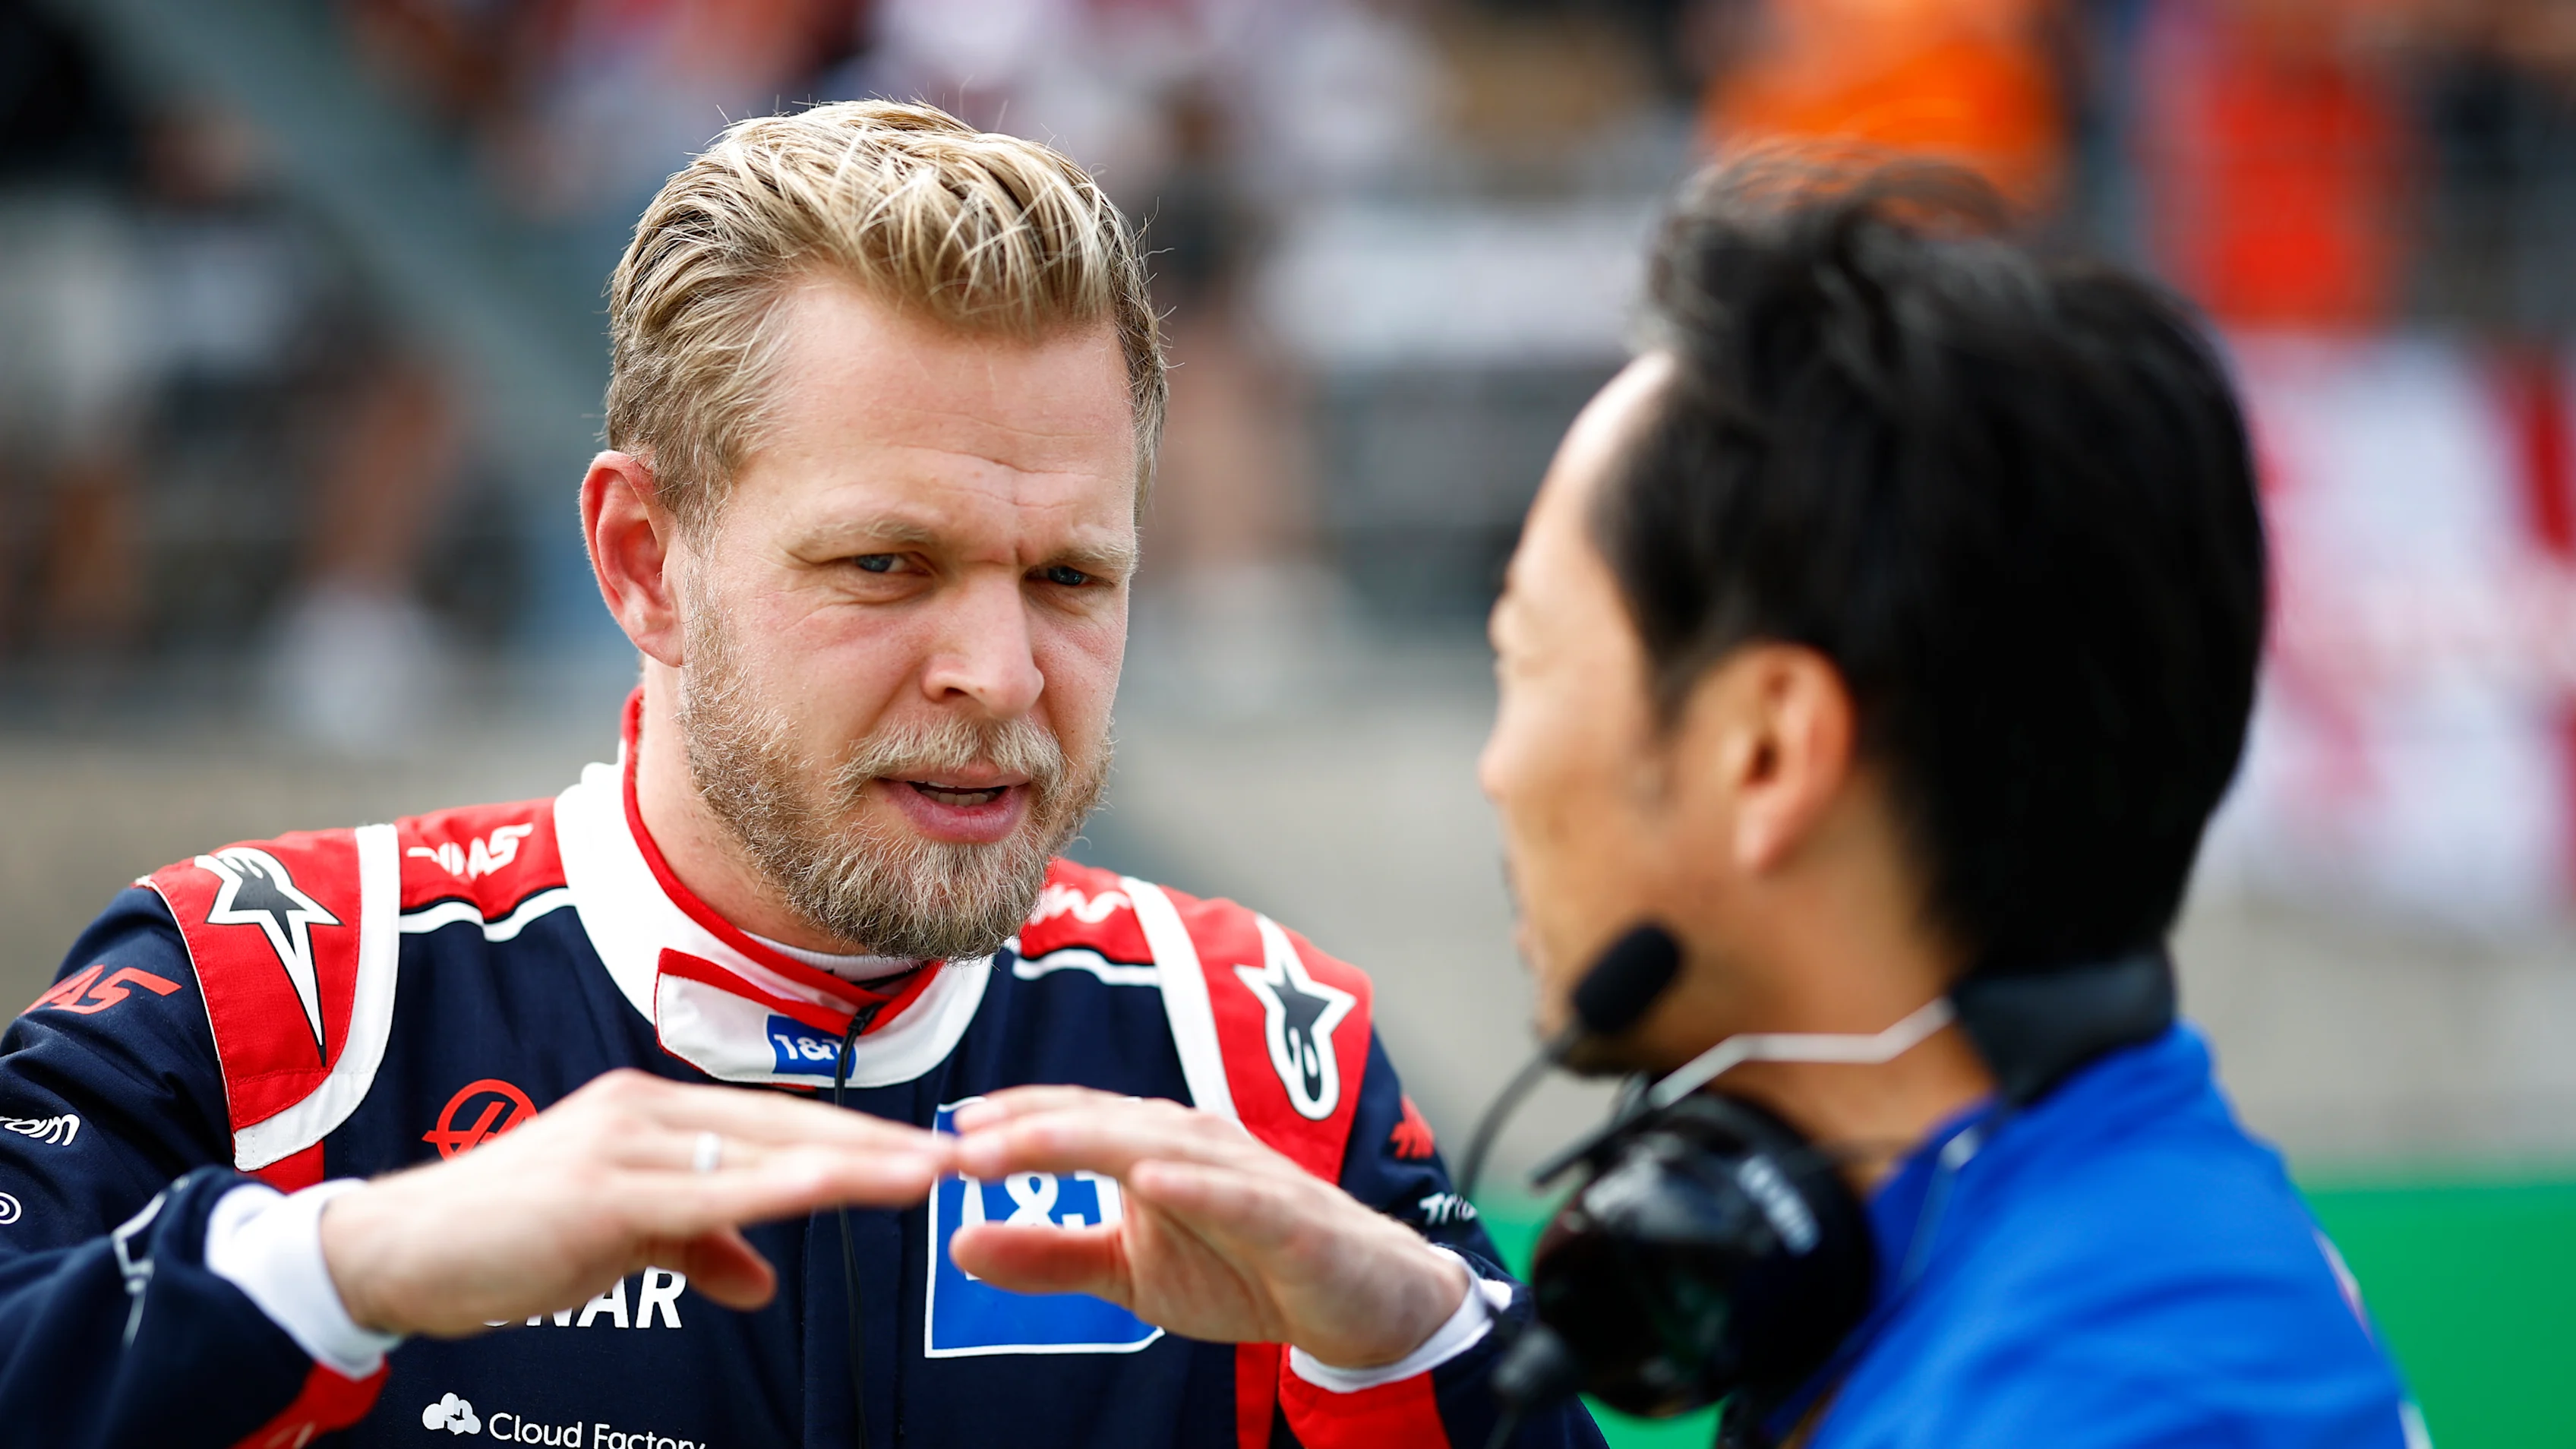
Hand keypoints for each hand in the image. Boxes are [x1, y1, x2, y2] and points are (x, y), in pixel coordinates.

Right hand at [319, 1069, 949, 1336]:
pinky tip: (835, 1186)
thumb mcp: (619, 1241)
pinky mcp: (603, 1194)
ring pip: (762, 1150)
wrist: (397, 1252)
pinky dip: (779, 1186)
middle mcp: (646, 1111)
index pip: (776, 1122)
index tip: (925, 1151)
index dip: (856, 1136)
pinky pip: (709, 1191)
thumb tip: (759, 1282)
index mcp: (654, 1114)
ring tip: (927, 1170)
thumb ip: (694, 1248)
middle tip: (961, 1155)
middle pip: (787, 1126)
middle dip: (878, 1142)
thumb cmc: (505, 1241)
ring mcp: (624, 1145)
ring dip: (853, 1161)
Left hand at [947, 1087, 1468, 1369]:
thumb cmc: (1243, 1269)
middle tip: (962, 1144)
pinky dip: (1196, 1184)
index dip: (1010, 1124)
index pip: (1072, 1120)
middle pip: (1102, 1124)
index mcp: (1152, 1145)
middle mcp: (1194, 1142)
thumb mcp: (1130, 1274)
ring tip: (1025, 1147)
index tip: (943, 1139)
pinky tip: (1151, 1180)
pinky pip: (1238, 1196)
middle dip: (1030, 1129)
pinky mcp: (1289, 1217)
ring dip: (1089, 1143)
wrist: (1360, 1301)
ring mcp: (1244, 1175)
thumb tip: (957, 1244)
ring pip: (1158, 1146)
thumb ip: (1051, 1255)